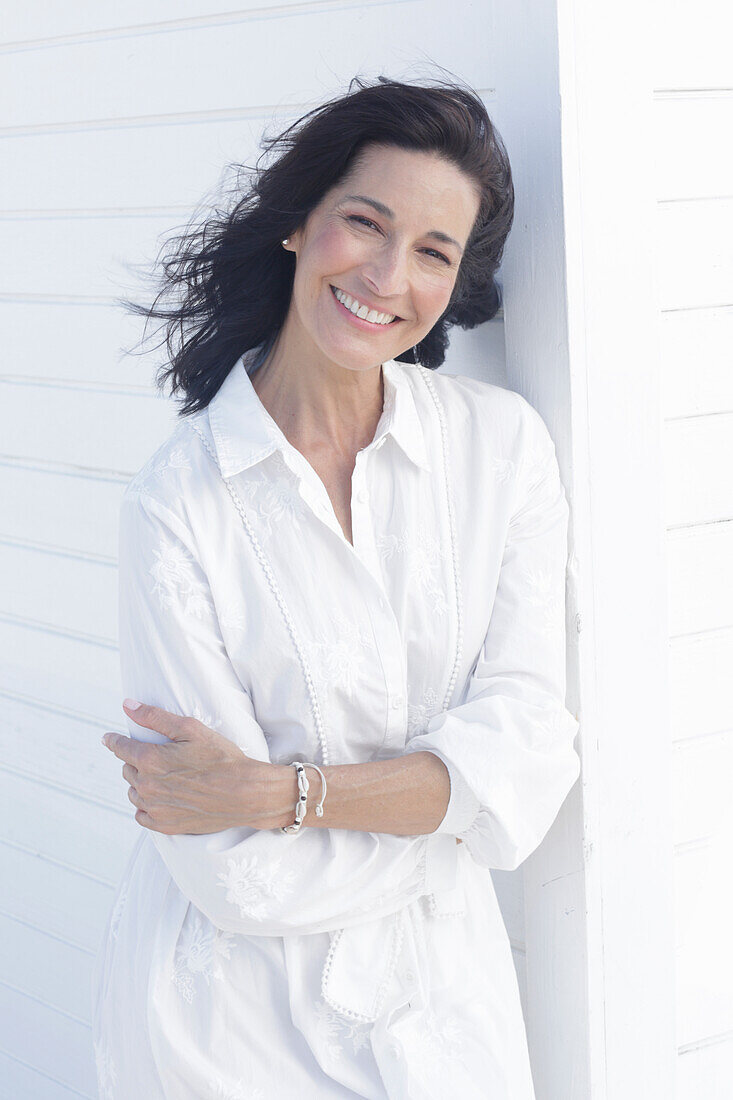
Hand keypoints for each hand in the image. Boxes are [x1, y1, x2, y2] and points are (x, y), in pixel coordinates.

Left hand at [101, 700, 280, 834]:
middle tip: (156, 756)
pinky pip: (141, 815)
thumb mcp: (190, 729)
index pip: (120, 747)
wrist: (245, 793)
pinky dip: (146, 805)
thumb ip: (154, 717)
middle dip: (135, 760)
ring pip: (133, 792)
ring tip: (161, 776)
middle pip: (127, 769)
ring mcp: (155, 808)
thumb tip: (127, 705)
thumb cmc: (221, 757)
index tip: (109, 738)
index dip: (114, 740)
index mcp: (150, 760)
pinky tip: (160, 798)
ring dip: (140, 782)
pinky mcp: (165, 825)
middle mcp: (147, 786)